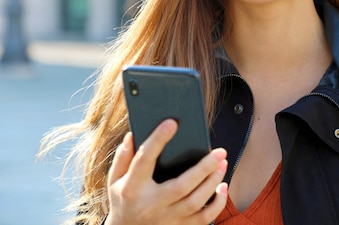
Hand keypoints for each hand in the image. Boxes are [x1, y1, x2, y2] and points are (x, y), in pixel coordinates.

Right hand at [105, 119, 227, 224]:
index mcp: (132, 188)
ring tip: (223, 163)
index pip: (144, 160)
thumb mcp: (115, 179)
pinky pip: (204, 219)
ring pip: (195, 202)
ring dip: (213, 182)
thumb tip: (133, 135)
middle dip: (204, 167)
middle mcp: (150, 205)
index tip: (172, 123)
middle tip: (220, 152)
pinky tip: (222, 188)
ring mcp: (166, 219)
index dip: (157, 140)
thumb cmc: (123, 199)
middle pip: (181, 186)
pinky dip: (217, 204)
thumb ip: (123, 157)